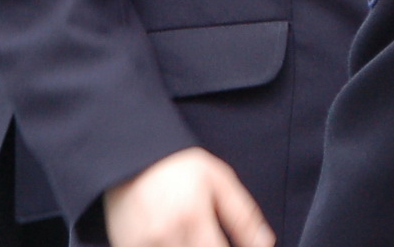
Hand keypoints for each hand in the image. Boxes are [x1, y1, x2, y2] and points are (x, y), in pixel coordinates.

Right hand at [105, 148, 274, 246]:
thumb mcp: (218, 180)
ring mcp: (144, 244)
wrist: (130, 156)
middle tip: (206, 238)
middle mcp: (167, 235)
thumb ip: (243, 215)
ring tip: (190, 235)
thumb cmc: (176, 165)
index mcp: (194, 218)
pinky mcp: (128, 246)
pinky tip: (173, 239)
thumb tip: (266, 243)